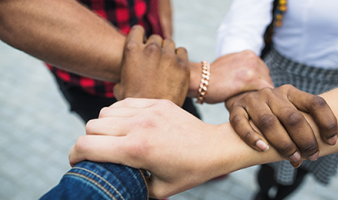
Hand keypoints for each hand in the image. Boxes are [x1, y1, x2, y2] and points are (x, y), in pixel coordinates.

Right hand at [69, 98, 243, 198]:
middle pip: (91, 126)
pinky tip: (127, 124)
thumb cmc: (189, 172)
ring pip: (105, 112)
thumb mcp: (157, 190)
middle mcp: (139, 126)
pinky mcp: (156, 102)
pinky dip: (118, 114)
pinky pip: (123, 103)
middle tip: (97, 153)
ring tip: (113, 138)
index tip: (78, 163)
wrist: (214, 147)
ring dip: (102, 126)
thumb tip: (112, 183)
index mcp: (137, 149)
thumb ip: (129, 185)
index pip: (86, 146)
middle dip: (88, 142)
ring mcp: (148, 110)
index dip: (74, 156)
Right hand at [113, 25, 189, 105]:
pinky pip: (181, 51)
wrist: (154, 115)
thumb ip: (122, 76)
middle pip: (155, 38)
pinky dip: (179, 56)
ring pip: (169, 43)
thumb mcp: (120, 88)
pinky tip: (175, 66)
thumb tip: (120, 80)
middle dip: (155, 46)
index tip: (142, 44)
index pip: (137, 30)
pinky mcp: (182, 64)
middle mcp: (151, 48)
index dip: (139, 37)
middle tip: (155, 60)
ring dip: (167, 50)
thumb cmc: (134, 103)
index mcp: (132, 50)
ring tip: (165, 64)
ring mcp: (168, 55)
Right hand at [188, 50, 273, 102]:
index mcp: (248, 54)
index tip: (254, 95)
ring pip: (268, 85)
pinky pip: (265, 91)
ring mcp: (252, 67)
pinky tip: (255, 107)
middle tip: (255, 103)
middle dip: (262, 91)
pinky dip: (262, 100)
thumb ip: (240, 69)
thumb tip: (246, 79)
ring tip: (254, 107)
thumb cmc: (210, 78)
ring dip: (262, 96)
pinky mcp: (250, 79)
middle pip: (267, 77)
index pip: (263, 71)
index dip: (259, 84)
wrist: (198, 79)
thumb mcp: (228, 66)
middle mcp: (252, 58)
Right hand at [225, 85, 337, 166]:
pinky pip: (241, 124)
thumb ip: (301, 127)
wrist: (243, 100)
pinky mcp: (236, 109)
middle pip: (292, 117)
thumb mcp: (289, 112)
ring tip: (293, 159)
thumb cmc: (273, 114)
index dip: (327, 122)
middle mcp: (272, 94)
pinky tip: (263, 149)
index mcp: (290, 92)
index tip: (332, 141)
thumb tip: (312, 154)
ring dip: (283, 144)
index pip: (315, 102)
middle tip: (312, 156)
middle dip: (305, 140)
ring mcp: (253, 100)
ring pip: (268, 122)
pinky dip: (252, 138)